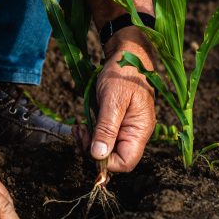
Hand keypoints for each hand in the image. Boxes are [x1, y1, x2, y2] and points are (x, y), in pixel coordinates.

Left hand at [74, 27, 155, 172]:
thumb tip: (98, 156)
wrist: (127, 55)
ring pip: (105, 150)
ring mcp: (125, 130)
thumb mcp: (113, 100)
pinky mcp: (115, 124)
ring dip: (88, 143)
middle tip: (79, 133)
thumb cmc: (123, 74)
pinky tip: (82, 126)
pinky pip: (102, 138)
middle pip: (113, 159)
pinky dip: (90, 136)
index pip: (125, 163)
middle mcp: (134, 134)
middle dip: (92, 151)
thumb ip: (106, 128)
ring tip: (78, 128)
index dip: (105, 162)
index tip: (89, 146)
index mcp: (140, 131)